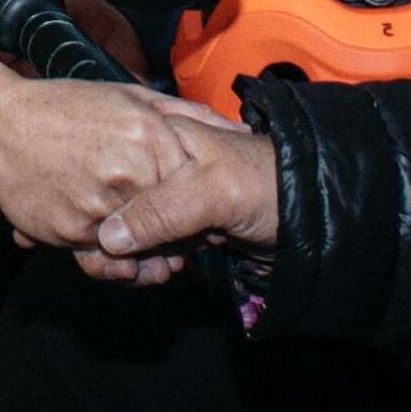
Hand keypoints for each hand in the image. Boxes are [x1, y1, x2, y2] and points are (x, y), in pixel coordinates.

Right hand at [0, 28, 189, 248]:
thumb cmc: (67, 108)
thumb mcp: (133, 97)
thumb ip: (189, 115)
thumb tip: (239, 128)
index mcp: (151, 138)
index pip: (196, 188)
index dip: (201, 208)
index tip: (200, 217)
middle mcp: (129, 174)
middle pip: (175, 225)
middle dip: (178, 237)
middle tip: (176, 240)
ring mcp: (99, 206)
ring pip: (142, 249)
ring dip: (146, 255)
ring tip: (139, 243)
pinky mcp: (71, 233)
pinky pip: (104, 258)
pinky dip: (109, 256)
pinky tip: (105, 238)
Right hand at [82, 111, 280, 282]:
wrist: (308, 217)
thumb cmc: (266, 187)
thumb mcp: (213, 192)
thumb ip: (162, 211)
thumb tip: (108, 238)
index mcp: (156, 137)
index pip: (108, 172)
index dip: (102, 213)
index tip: (106, 250)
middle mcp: (153, 164)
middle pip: (110, 205)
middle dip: (115, 244)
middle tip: (133, 270)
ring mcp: (165, 196)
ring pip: (123, 230)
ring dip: (130, 259)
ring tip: (152, 273)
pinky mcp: (175, 223)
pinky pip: (142, 244)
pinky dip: (143, 263)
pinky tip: (157, 273)